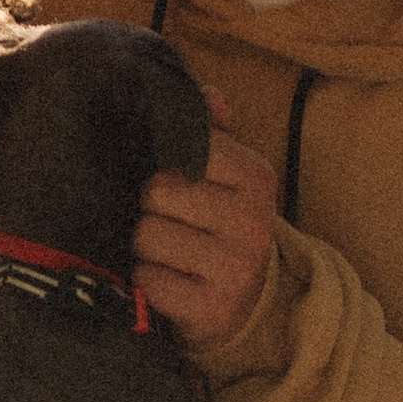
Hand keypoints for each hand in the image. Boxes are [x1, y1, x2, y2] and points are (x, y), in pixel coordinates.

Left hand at [135, 124, 277, 356]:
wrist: (247, 306)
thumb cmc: (224, 229)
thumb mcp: (229, 180)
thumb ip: (215, 135)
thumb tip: (206, 92)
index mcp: (257, 178)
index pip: (189, 147)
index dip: (167, 164)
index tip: (176, 180)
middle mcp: (253, 221)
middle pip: (158, 192)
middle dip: (150, 207)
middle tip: (166, 220)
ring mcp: (235, 268)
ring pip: (148, 237)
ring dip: (145, 247)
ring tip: (166, 252)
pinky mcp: (212, 309)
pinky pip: (149, 281)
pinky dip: (147, 281)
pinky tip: (167, 281)